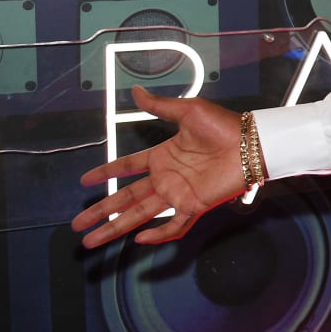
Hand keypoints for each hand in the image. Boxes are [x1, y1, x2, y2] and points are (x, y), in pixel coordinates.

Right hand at [71, 85, 245, 247]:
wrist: (252, 143)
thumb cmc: (224, 126)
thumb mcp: (187, 111)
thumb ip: (159, 106)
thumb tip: (136, 91)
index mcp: (162, 155)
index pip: (126, 167)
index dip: (105, 173)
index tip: (85, 181)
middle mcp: (166, 177)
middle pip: (125, 198)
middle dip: (101, 211)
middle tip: (78, 224)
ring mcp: (178, 193)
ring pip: (140, 215)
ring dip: (116, 228)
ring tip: (93, 241)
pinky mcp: (194, 205)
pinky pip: (174, 225)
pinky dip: (158, 234)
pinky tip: (139, 239)